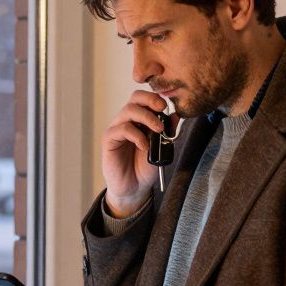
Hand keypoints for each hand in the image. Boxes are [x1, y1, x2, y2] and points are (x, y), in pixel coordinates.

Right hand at [102, 90, 174, 215]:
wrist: (134, 187)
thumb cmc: (145, 167)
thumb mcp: (162, 147)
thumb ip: (167, 131)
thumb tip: (176, 115)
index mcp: (139, 119)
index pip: (144, 98)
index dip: (155, 97)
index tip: (167, 106)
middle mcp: (127, 120)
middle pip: (135, 97)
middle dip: (151, 100)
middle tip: (162, 110)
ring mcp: (117, 128)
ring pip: (129, 110)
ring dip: (147, 118)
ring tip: (158, 131)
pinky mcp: (109, 140)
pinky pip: (123, 129)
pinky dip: (137, 135)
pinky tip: (144, 146)